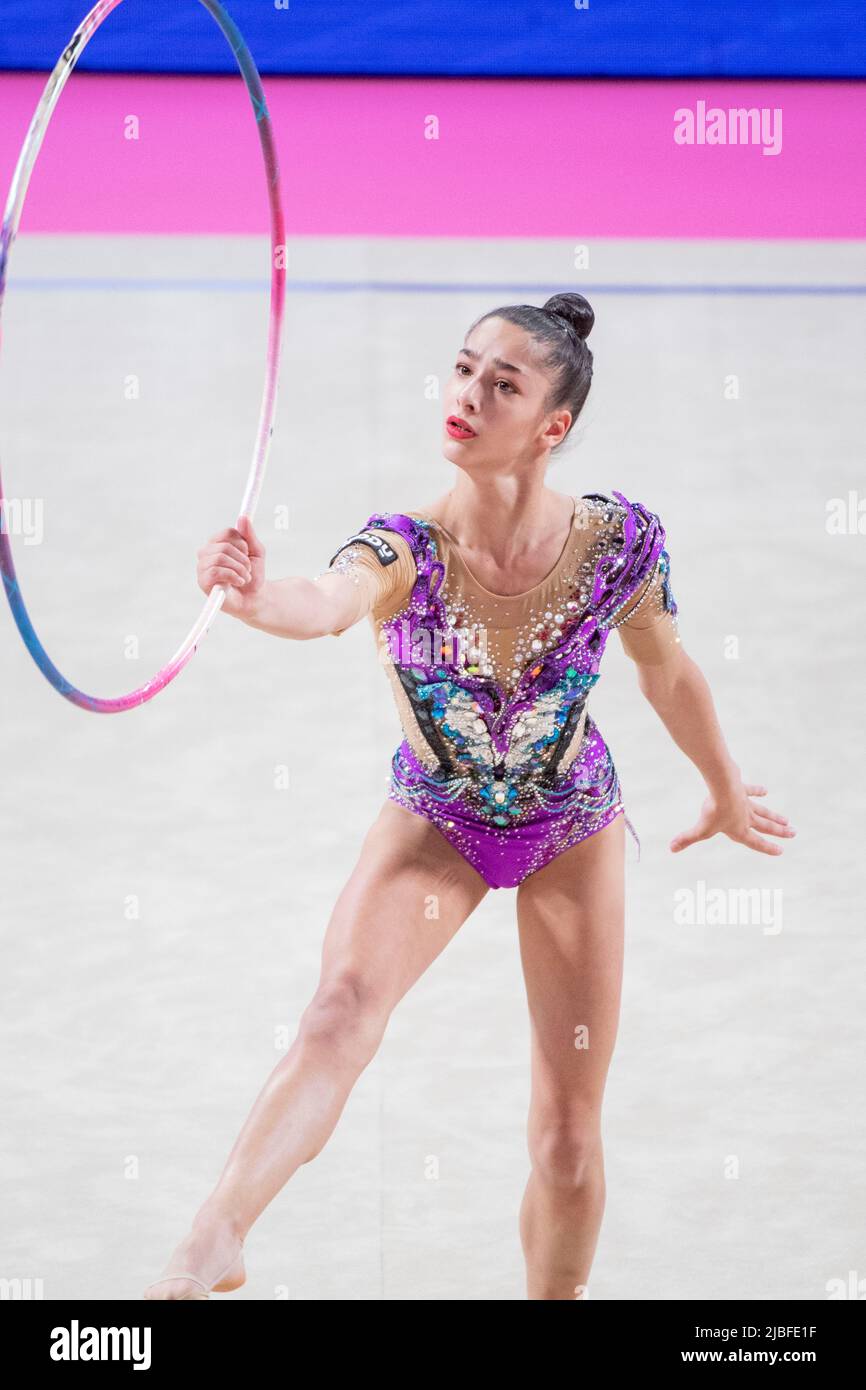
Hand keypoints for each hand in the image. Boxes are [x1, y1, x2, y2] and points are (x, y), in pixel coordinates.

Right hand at [196, 514, 265, 617]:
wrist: (255, 598)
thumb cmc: (253, 575)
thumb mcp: (256, 552)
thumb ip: (250, 535)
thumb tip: (243, 518)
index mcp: (216, 544)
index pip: (227, 533)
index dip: (242, 543)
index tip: (247, 554)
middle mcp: (206, 554)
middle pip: (224, 546)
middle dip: (242, 559)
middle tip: (247, 569)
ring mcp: (202, 568)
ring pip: (220, 558)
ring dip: (240, 569)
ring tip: (244, 577)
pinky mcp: (203, 582)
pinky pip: (216, 571)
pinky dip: (233, 576)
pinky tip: (239, 582)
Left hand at [670, 782, 795, 855]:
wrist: (722, 786)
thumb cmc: (713, 811)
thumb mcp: (699, 829)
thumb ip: (686, 839)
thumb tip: (671, 849)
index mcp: (739, 830)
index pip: (755, 843)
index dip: (768, 848)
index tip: (781, 851)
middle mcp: (746, 818)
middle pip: (765, 826)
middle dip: (779, 832)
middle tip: (794, 833)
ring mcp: (746, 802)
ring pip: (763, 811)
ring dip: (775, 816)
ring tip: (787, 820)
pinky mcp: (742, 788)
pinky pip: (751, 790)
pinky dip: (757, 790)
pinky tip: (765, 790)